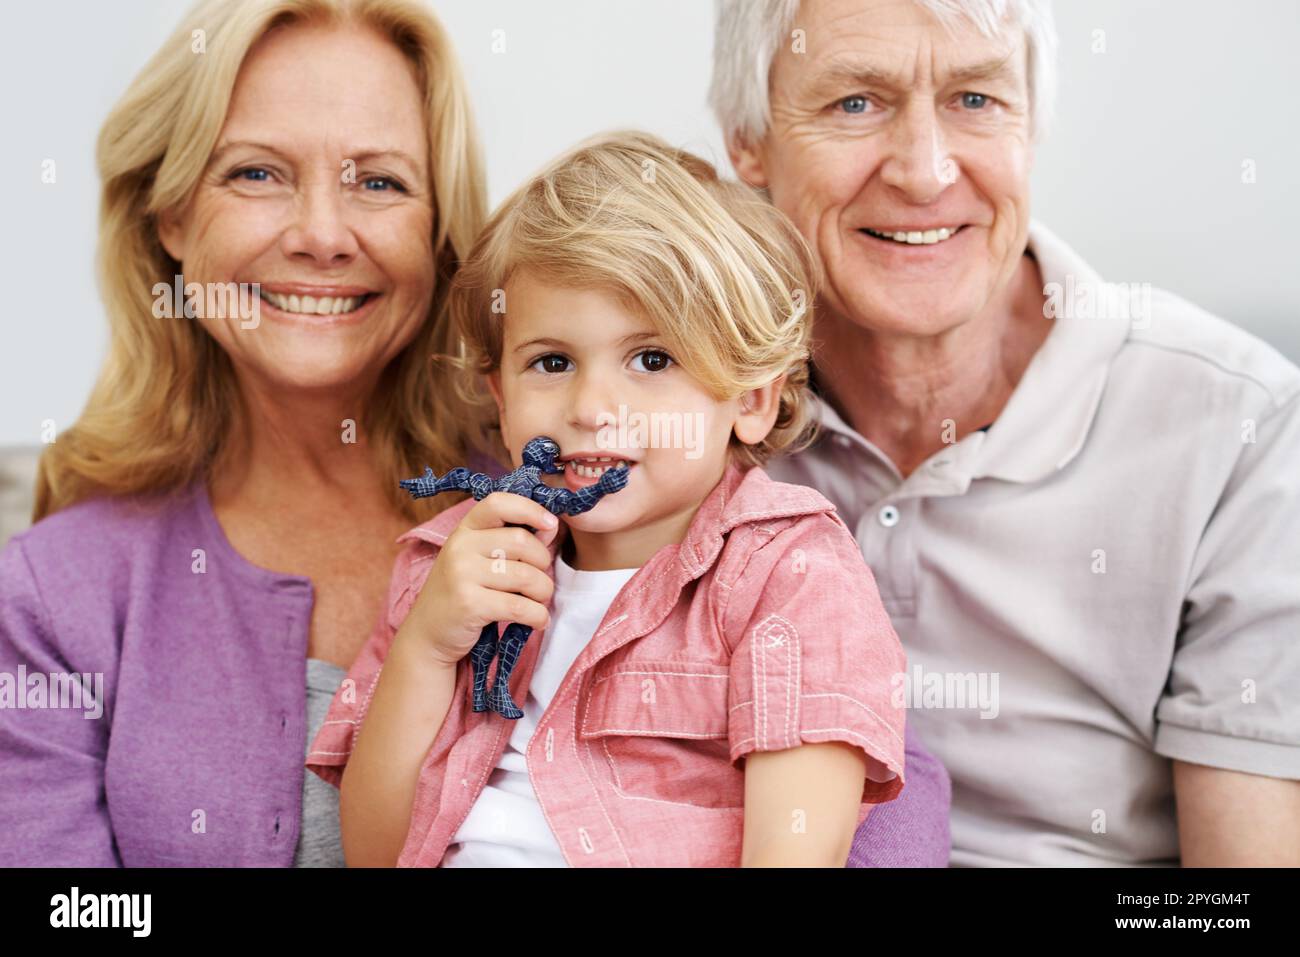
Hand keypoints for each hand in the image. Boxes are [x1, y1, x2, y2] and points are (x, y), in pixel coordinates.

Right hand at [403, 493, 559, 666]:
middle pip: (523, 542)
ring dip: (543, 592)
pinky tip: (538, 620)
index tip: (550, 524)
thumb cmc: (464, 593)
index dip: (530, 509)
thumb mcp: (477, 559)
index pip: (499, 503)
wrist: (428, 635)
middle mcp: (460, 547)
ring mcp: (462, 574)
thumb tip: (551, 528)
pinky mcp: (469, 604)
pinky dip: (538, 616)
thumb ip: (509, 543)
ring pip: (526, 576)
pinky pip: (520, 606)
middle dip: (544, 563)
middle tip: (540, 581)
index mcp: (464, 530)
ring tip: (539, 602)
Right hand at [596, 464, 628, 494]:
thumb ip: (610, 470)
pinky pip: (623, 485)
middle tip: (629, 470)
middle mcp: (614, 480)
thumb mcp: (605, 474)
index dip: (624, 469)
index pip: (620, 472)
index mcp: (611, 476)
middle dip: (626, 472)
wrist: (601, 489)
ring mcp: (616, 485)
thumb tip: (616, 468)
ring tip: (627, 475)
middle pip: (623, 475)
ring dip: (626, 477)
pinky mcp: (617, 489)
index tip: (627, 467)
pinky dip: (625, 482)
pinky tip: (626, 480)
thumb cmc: (603, 480)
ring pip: (624, 480)